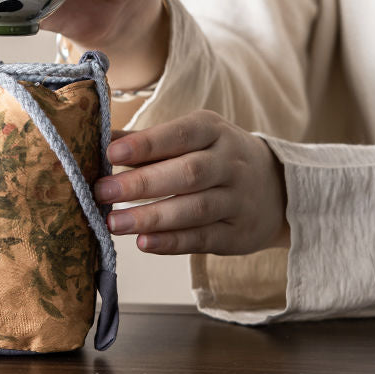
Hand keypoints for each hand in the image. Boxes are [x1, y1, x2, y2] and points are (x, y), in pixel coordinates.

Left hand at [95, 109, 289, 254]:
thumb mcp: (189, 137)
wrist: (278, 187)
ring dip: (151, 217)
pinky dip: (172, 242)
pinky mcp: (238, 234)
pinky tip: (143, 243)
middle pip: (187, 173)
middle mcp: (230, 162)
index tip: (110, 154)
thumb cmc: (213, 156)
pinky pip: (203, 239)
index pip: (178, 135)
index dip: (145, 145)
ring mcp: (237, 200)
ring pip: (195, 209)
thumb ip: (145, 141)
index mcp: (212, 130)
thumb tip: (96, 140)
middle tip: (102, 192)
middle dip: (141, 184)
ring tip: (114, 223)